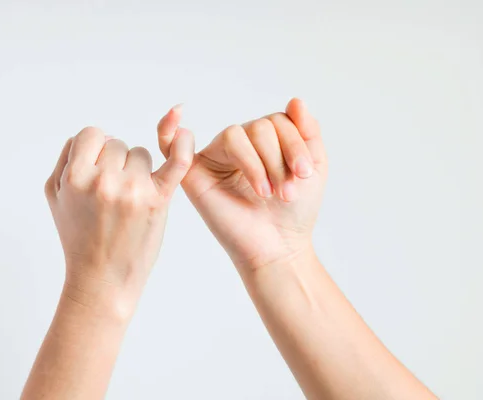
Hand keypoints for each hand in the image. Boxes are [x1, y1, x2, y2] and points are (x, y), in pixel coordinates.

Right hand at [45, 126, 193, 316]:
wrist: (102, 278)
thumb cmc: (79, 237)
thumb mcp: (56, 196)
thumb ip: (66, 159)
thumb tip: (93, 137)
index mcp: (75, 177)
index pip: (91, 134)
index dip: (95, 149)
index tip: (96, 168)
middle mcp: (104, 180)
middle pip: (117, 144)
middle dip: (114, 163)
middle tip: (111, 194)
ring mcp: (133, 190)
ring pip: (141, 153)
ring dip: (137, 170)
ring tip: (128, 199)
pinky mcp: (158, 200)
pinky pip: (176, 162)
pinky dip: (182, 147)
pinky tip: (184, 136)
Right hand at [157, 99, 326, 269]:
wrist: (278, 246)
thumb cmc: (293, 212)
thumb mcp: (313, 167)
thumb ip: (308, 132)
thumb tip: (295, 100)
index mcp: (267, 140)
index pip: (278, 121)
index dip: (294, 144)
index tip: (305, 175)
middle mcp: (241, 144)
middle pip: (258, 127)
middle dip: (278, 158)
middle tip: (286, 192)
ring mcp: (217, 157)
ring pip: (235, 135)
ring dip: (256, 163)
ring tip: (266, 192)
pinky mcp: (194, 173)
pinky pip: (175, 143)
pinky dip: (169, 127)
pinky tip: (176, 116)